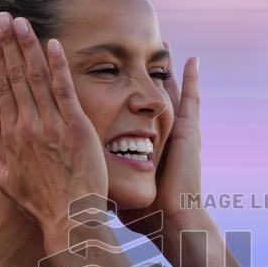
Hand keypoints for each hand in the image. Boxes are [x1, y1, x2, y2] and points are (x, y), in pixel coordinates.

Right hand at [0, 11, 108, 230]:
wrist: (70, 217)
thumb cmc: (41, 203)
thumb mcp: (5, 180)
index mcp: (11, 135)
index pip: (3, 88)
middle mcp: (27, 125)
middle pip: (16, 76)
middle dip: (10, 43)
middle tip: (4, 16)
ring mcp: (51, 125)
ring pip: (37, 78)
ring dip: (28, 47)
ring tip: (21, 22)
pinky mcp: (75, 128)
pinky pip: (64, 91)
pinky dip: (58, 66)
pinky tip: (52, 44)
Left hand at [119, 42, 202, 232]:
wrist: (170, 220)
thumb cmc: (145, 214)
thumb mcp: (117, 190)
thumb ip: (101, 183)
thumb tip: (75, 185)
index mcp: (149, 149)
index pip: (134, 117)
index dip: (126, 99)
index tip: (111, 80)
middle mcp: (164, 137)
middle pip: (152, 99)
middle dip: (146, 78)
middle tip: (138, 53)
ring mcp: (179, 132)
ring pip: (170, 93)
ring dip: (166, 71)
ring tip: (164, 46)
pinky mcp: (189, 132)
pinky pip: (191, 99)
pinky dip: (192, 79)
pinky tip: (192, 59)